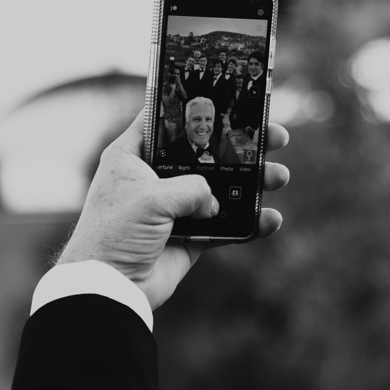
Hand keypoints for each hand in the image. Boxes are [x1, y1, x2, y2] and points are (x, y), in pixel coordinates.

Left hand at [58, 109, 289, 309]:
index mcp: (132, 157)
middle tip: (274, 137)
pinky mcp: (189, 238)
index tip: (229, 100)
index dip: (196, 109)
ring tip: (279, 177)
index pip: (165, 120)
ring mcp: (173, 209)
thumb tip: (214, 202)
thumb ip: (192, 188)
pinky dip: (249, 223)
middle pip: (205, 154)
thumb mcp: (153, 198)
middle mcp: (154, 179)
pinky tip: (270, 219)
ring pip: (221, 189)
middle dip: (241, 146)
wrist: (109, 289)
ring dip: (252, 183)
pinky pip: (225, 227)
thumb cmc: (115, 233)